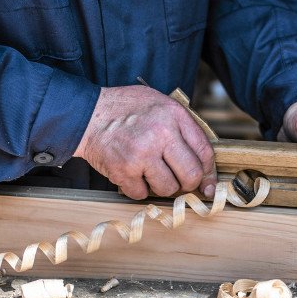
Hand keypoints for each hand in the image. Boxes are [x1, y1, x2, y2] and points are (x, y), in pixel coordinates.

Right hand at [74, 85, 217, 199]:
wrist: (88, 114)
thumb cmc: (125, 109)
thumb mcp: (160, 103)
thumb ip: (183, 127)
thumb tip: (203, 164)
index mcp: (173, 115)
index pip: (204, 152)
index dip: (208, 173)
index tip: (207, 184)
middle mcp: (160, 134)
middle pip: (191, 175)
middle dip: (187, 184)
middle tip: (178, 181)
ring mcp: (141, 154)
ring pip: (168, 189)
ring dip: (161, 186)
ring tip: (150, 172)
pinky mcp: (123, 170)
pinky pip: (142, 194)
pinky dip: (138, 188)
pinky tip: (133, 174)